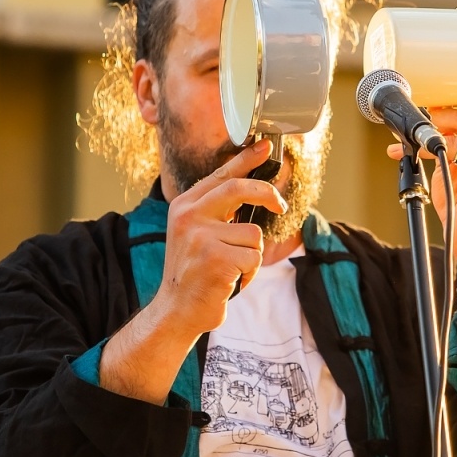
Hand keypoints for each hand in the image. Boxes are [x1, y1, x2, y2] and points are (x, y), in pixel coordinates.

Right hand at [99, 140, 284, 403]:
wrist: (176, 310)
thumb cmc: (193, 272)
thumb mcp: (196, 234)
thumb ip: (216, 212)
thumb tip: (253, 190)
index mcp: (185, 206)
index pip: (221, 175)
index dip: (246, 159)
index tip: (266, 146)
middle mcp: (189, 216)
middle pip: (238, 189)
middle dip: (266, 193)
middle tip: (281, 204)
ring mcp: (201, 238)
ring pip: (253, 235)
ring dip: (250, 257)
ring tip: (230, 270)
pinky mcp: (216, 260)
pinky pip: (253, 258)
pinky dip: (248, 274)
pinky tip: (230, 282)